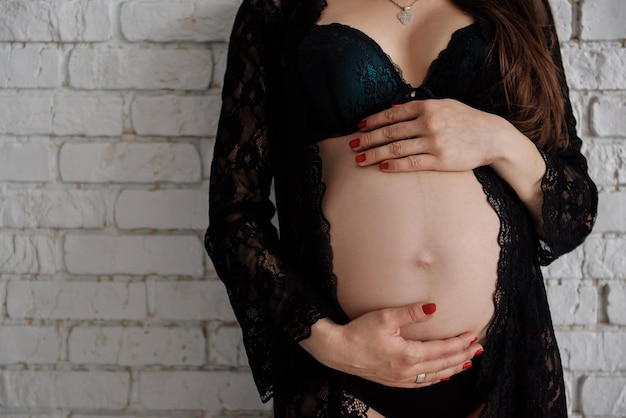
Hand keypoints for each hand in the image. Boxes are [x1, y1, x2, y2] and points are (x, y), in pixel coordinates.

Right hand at [299, 303, 482, 387]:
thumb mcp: (385, 317)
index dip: (459, 343)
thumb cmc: (358, 332)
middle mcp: (407, 371)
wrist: (337, 351)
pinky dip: (436, 378)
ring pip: (435, 376)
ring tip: (467, 362)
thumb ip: (411, 313)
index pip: (441, 350)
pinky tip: (442, 375)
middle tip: (478, 349)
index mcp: (408, 355)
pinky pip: (422, 383)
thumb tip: (433, 307)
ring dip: (453, 368)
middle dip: (462, 356)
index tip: (472, 336)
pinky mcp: (394, 381)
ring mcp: (401, 379)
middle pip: (442, 365)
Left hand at [352, 99, 511, 171]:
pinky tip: (382, 167)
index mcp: (427, 106)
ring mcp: (434, 142)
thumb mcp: (444, 105)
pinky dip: (395, 165)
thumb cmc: (467, 120)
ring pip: (396, 148)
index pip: (392, 114)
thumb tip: (393, 110)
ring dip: (375, 154)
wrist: (493, 137)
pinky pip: (412, 163)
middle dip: (367, 139)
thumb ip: (418, 106)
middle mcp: (428, 122)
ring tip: (360, 160)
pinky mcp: (440, 160)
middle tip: (351, 145)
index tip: (359, 127)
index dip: (373, 121)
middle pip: (390, 132)